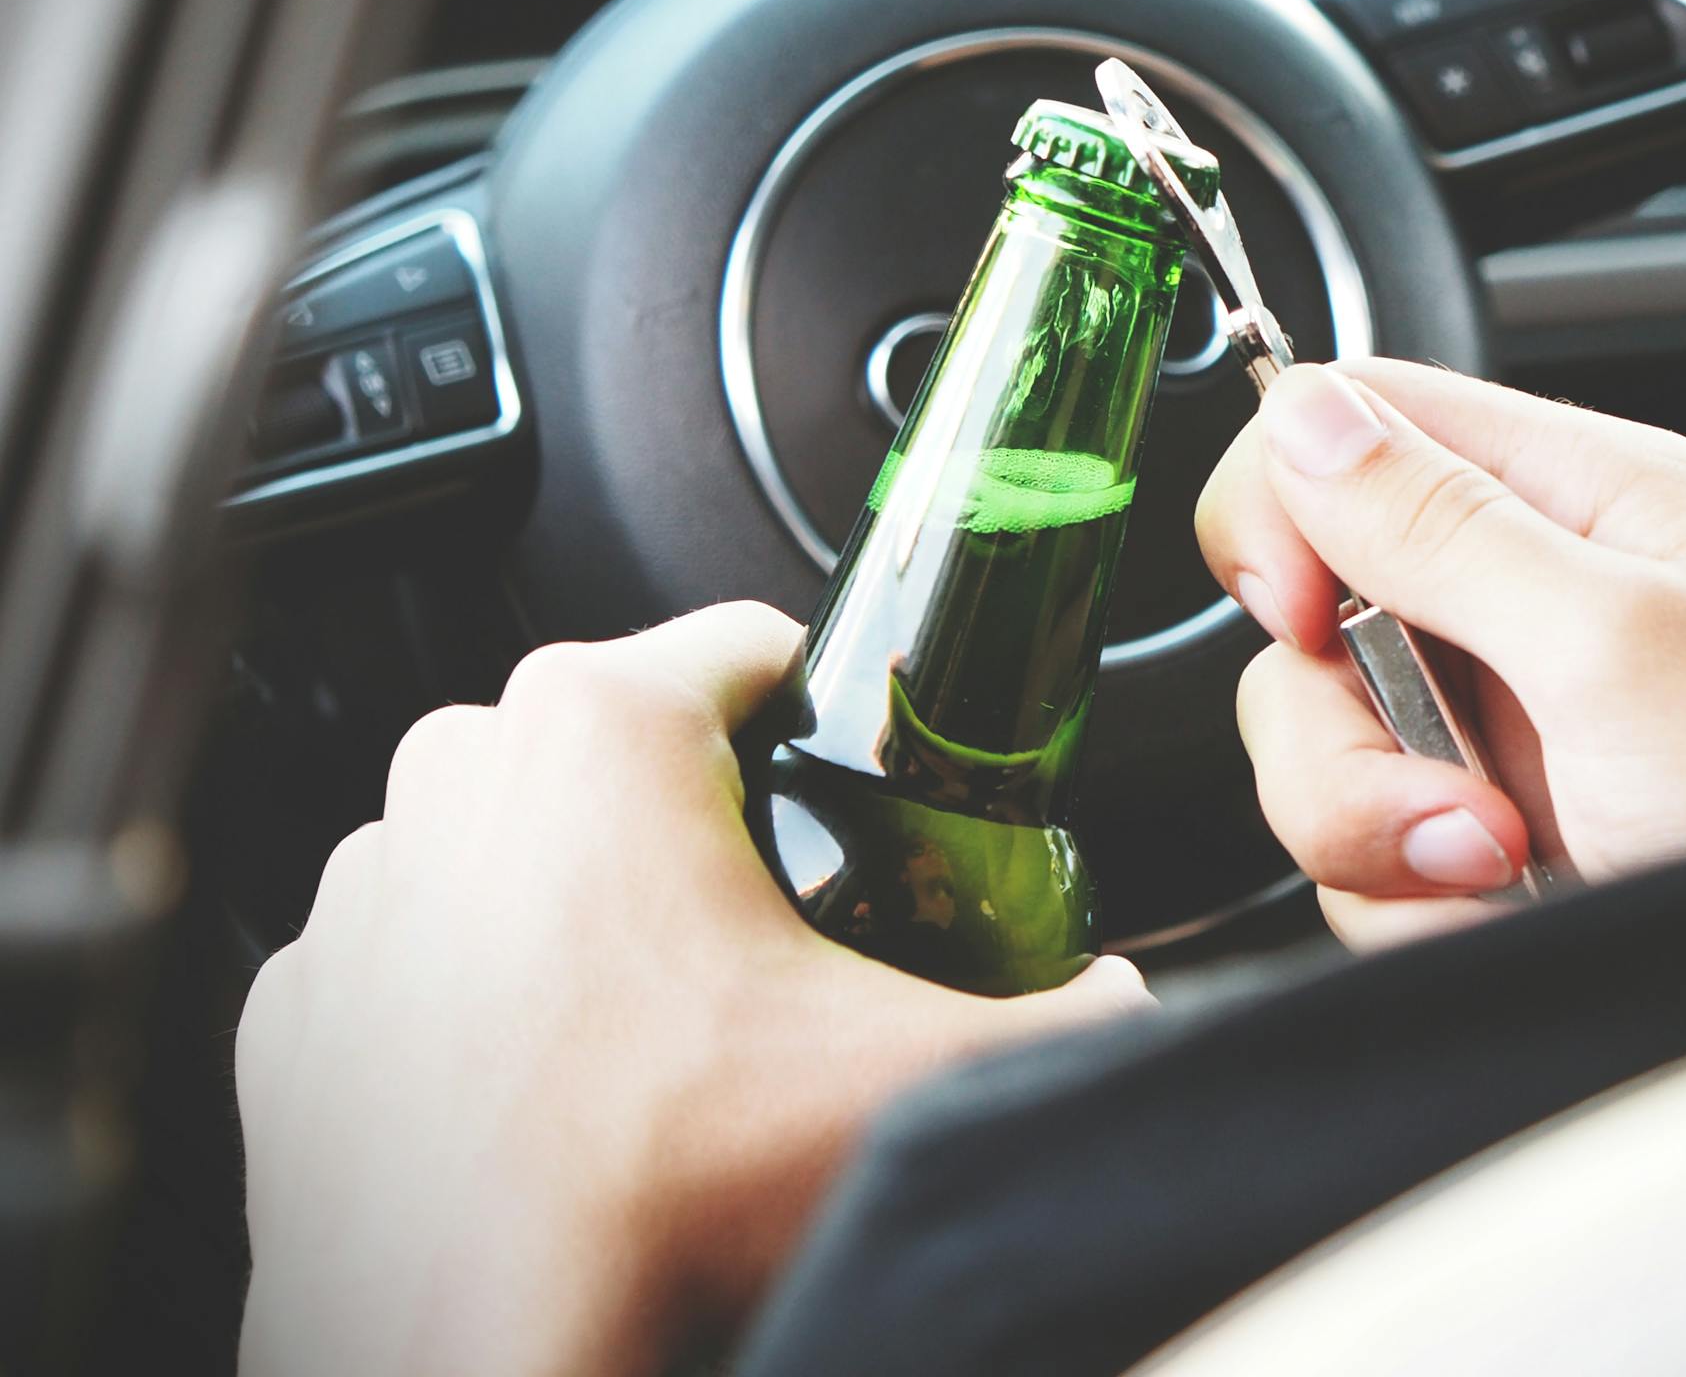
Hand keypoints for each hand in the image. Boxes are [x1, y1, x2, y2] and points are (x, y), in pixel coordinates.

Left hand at [235, 603, 1147, 1376]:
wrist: (482, 1352)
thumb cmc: (663, 1195)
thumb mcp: (924, 1074)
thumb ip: (1076, 1013)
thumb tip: (1128, 1000)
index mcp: (600, 726)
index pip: (753, 643)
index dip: (831, 713)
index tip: (854, 788)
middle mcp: (455, 772)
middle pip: (630, 742)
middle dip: (705, 812)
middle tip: (777, 929)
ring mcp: (359, 890)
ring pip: (511, 838)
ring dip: (582, 897)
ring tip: (661, 1020)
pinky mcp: (294, 1006)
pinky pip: (415, 948)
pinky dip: (475, 990)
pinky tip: (551, 1077)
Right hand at [1196, 361, 1685, 947]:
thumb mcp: (1615, 643)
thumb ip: (1445, 526)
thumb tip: (1304, 412)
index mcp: (1577, 496)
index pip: (1356, 421)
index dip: (1287, 508)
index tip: (1302, 614)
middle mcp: (1524, 598)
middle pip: (1310, 614)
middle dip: (1346, 731)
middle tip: (1455, 796)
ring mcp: (1498, 724)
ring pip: (1321, 747)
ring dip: (1381, 832)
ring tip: (1505, 864)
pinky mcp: (1481, 839)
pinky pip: (1360, 856)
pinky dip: (1413, 902)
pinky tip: (1508, 908)